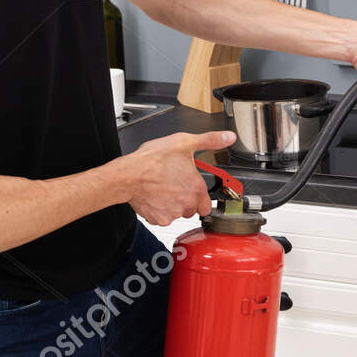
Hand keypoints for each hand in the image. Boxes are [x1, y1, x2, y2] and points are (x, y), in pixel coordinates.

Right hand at [117, 130, 234, 225]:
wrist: (128, 175)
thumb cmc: (153, 160)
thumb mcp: (185, 142)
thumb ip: (210, 140)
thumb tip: (229, 137)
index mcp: (197, 188)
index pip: (207, 204)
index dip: (200, 196)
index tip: (192, 189)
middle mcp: (187, 204)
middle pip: (192, 209)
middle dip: (185, 200)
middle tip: (175, 184)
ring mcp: (172, 214)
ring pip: (177, 214)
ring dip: (172, 204)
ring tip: (163, 188)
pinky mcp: (158, 219)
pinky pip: (162, 218)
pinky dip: (159, 209)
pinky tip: (154, 196)